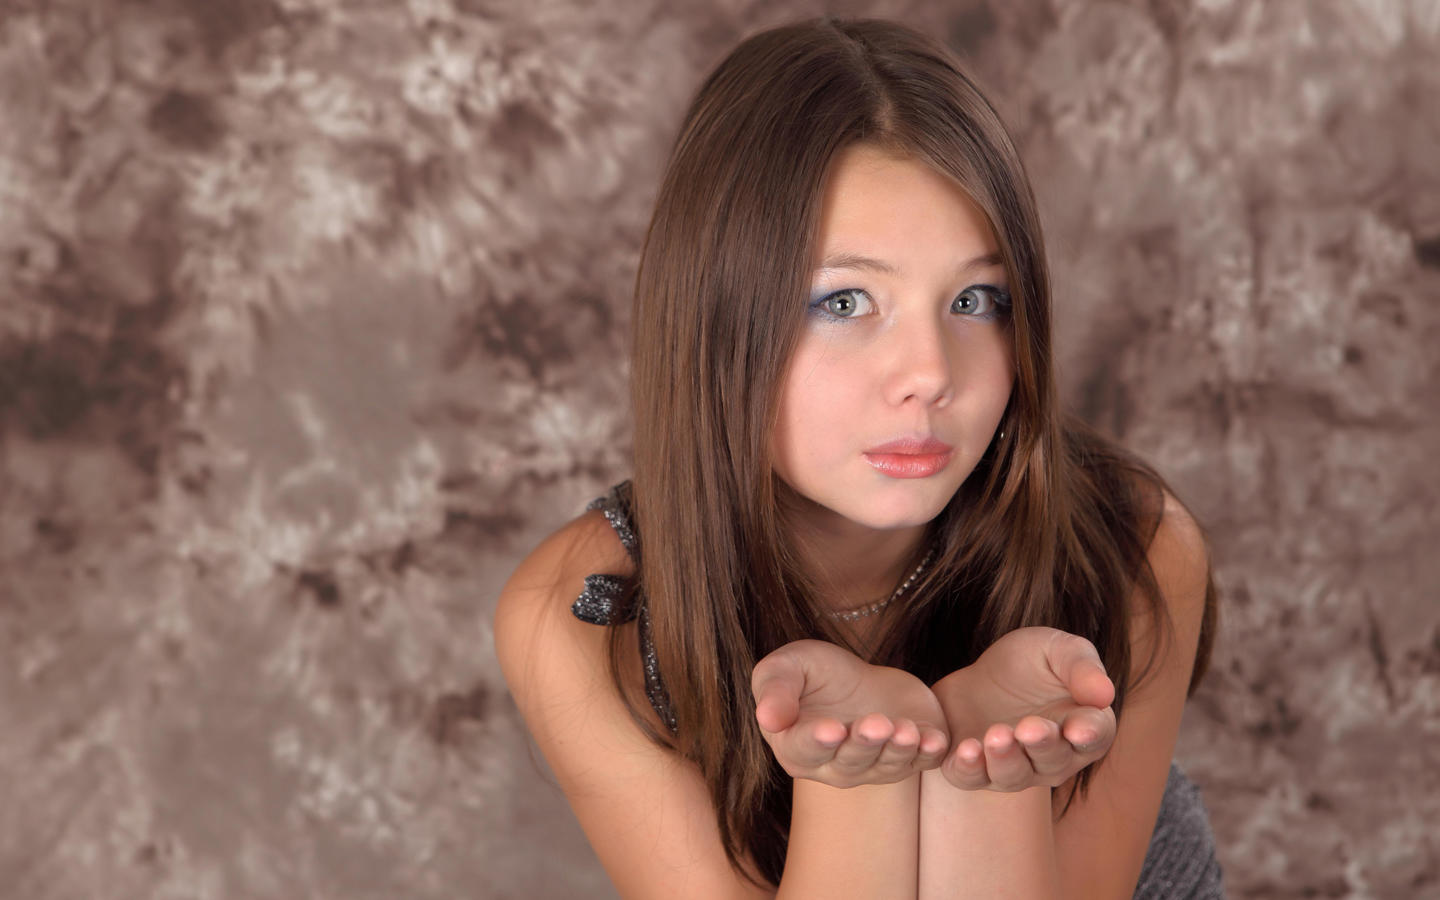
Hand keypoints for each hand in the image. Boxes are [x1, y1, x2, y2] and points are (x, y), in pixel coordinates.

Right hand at [751, 639, 949, 787]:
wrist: (861, 681)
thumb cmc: (814, 674)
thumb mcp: (787, 667)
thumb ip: (774, 689)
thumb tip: (766, 717)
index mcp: (797, 748)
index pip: (805, 749)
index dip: (818, 740)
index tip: (832, 728)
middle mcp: (835, 768)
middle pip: (850, 760)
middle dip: (865, 742)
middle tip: (877, 723)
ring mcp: (875, 767)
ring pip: (887, 764)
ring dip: (899, 748)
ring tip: (906, 729)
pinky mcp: (910, 757)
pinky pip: (921, 762)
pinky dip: (930, 753)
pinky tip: (936, 740)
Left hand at [931, 627, 1115, 791]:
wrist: (982, 677)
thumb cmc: (1032, 663)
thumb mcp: (1057, 650)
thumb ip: (1082, 667)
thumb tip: (1105, 694)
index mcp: (1083, 727)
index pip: (1094, 736)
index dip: (1088, 733)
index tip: (1079, 729)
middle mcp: (1053, 759)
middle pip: (1052, 760)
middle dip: (1041, 744)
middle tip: (1029, 726)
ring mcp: (1014, 770)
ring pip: (1013, 775)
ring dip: (1005, 758)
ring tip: (996, 735)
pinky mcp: (975, 770)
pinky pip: (971, 777)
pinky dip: (968, 768)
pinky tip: (966, 750)